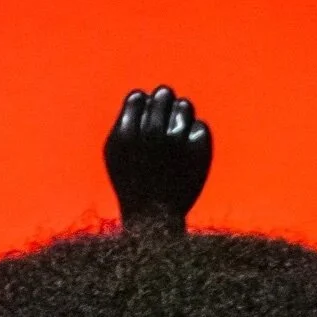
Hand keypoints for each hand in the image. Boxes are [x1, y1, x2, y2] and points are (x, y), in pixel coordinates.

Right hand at [104, 85, 211, 231]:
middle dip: (164, 107)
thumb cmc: (132, 186)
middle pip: (164, 94)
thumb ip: (126, 122)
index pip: (138, 96)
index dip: (142, 108)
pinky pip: (200, 128)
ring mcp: (177, 140)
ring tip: (176, 140)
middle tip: (163, 127)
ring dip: (181, 119)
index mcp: (127, 132)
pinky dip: (195, 140)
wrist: (155, 223)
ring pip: (185, 106)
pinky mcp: (198, 151)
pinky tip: (186, 158)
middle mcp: (152, 132)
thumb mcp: (116, 154)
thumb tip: (143, 97)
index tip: (143, 126)